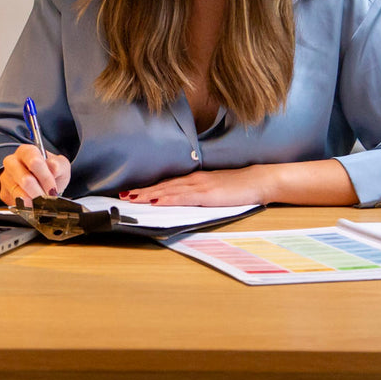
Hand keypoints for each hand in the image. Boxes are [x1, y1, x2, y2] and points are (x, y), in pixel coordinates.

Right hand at [0, 143, 69, 205]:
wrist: (43, 185)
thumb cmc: (50, 173)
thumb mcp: (61, 166)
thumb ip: (59, 165)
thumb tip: (53, 166)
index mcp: (26, 151)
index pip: (33, 161)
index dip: (45, 176)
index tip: (52, 188)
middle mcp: (12, 163)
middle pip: (25, 179)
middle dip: (40, 192)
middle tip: (49, 198)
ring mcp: (6, 178)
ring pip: (19, 194)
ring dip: (35, 201)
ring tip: (44, 203)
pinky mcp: (5, 194)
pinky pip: (16, 203)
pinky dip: (29, 207)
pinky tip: (36, 206)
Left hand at [119, 165, 271, 206]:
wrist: (257, 181)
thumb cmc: (238, 186)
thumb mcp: (214, 188)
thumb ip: (199, 193)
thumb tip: (184, 199)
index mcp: (195, 179)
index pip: (167, 183)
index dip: (149, 188)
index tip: (132, 191)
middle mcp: (193, 179)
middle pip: (163, 185)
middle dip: (143, 191)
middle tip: (123, 195)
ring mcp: (200, 186)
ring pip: (169, 190)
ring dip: (150, 194)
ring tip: (133, 197)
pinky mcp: (207, 194)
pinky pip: (184, 197)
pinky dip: (169, 198)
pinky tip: (158, 200)